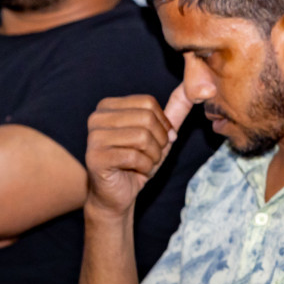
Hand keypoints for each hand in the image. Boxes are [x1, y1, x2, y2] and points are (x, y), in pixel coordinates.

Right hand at [85, 85, 192, 216]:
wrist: (118, 195)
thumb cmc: (137, 164)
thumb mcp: (159, 136)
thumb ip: (174, 112)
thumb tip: (190, 88)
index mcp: (108, 106)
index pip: (149, 103)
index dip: (163, 125)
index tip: (158, 141)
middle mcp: (97, 118)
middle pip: (146, 118)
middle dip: (159, 142)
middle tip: (152, 156)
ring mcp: (93, 137)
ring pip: (142, 137)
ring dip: (153, 156)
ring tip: (144, 164)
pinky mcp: (95, 157)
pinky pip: (134, 157)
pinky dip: (144, 168)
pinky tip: (136, 172)